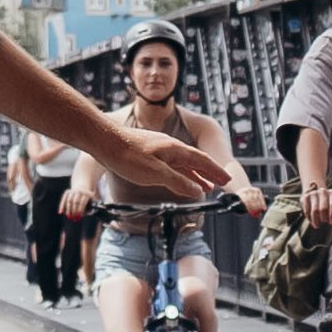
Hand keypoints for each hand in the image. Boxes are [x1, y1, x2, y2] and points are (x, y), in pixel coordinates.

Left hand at [101, 117, 231, 201]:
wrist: (104, 141)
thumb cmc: (127, 156)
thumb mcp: (155, 173)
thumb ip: (178, 182)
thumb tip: (197, 191)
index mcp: (175, 149)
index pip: (202, 160)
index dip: (215, 171)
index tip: (227, 180)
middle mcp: (170, 146)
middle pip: (195, 161)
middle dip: (209, 173)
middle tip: (221, 185)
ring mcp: (159, 149)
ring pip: (183, 163)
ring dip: (195, 175)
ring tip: (204, 187)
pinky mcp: (148, 153)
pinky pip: (171, 164)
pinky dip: (180, 173)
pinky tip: (179, 180)